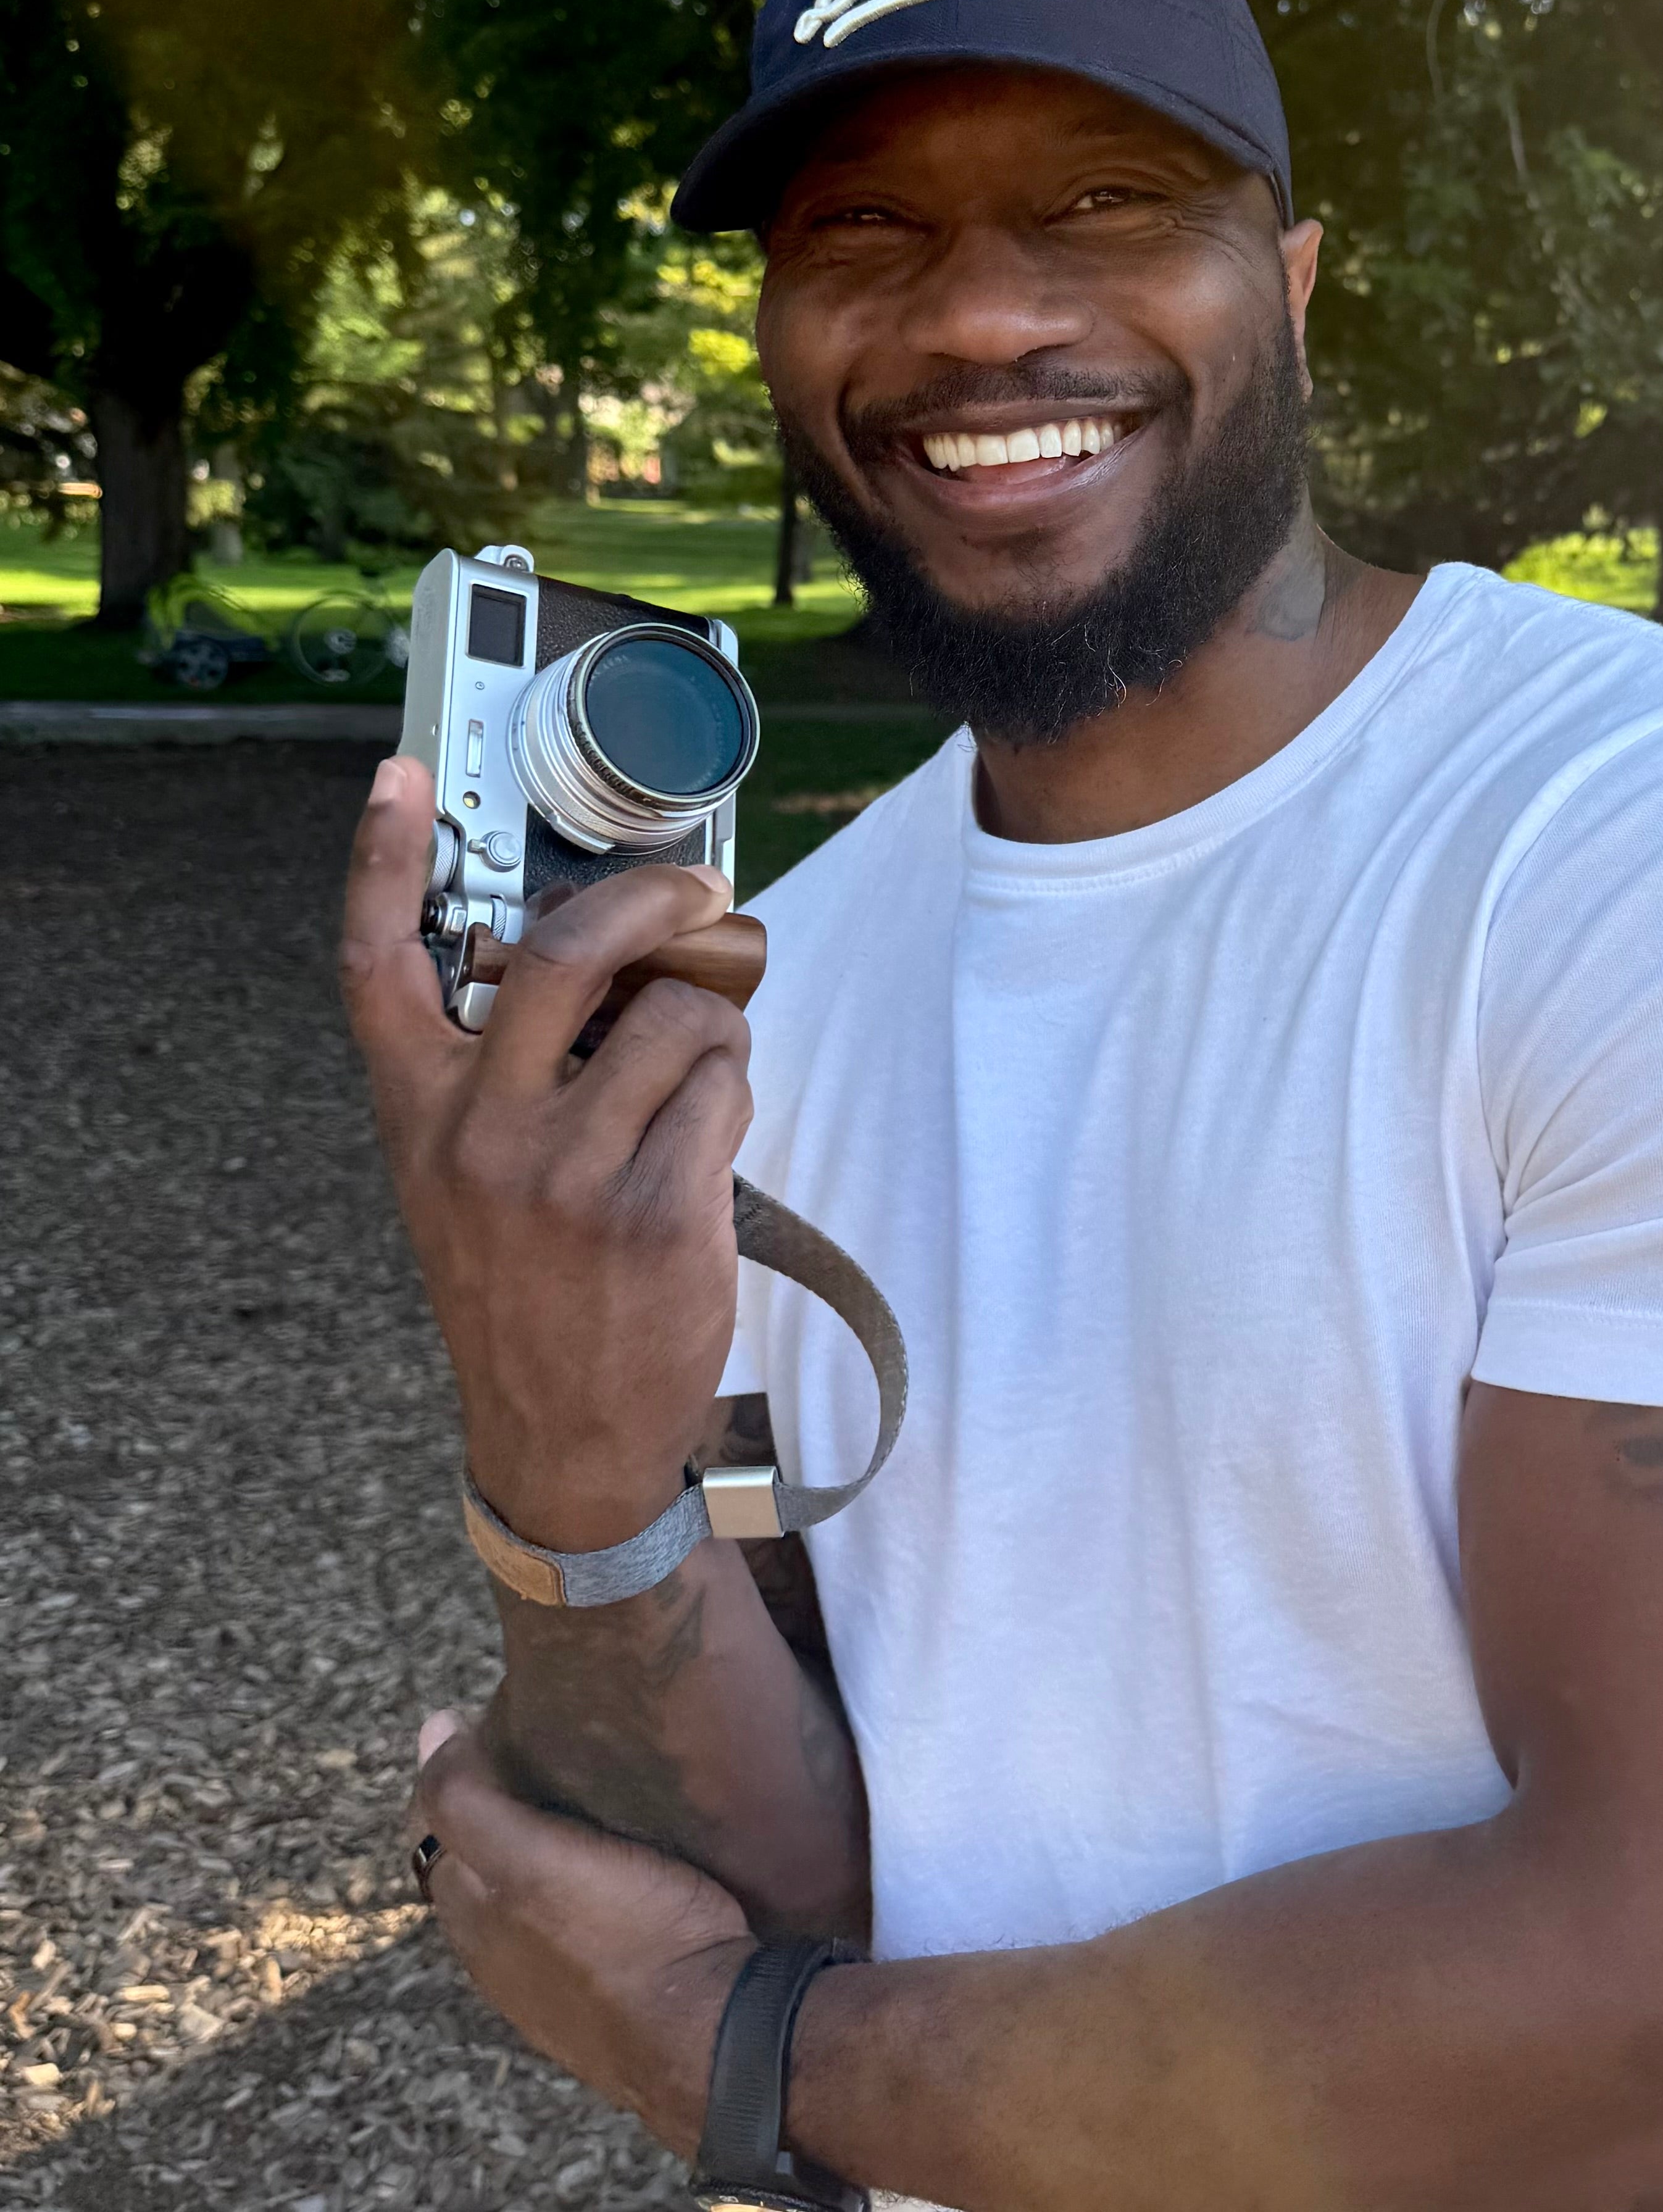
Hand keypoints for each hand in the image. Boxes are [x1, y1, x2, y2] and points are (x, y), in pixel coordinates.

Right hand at [342, 752, 752, 1548]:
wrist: (563, 1437)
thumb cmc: (527, 1286)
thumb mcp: (467, 1178)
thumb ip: (508, 1071)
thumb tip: (610, 955)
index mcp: (423, 1115)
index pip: (377, 965)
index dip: (383, 860)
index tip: (403, 777)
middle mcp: (484, 1134)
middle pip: (569, 949)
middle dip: (656, 898)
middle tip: (702, 892)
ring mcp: (570, 1174)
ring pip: (680, 1019)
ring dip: (712, 1033)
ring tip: (693, 1087)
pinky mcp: (657, 1211)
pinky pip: (725, 1090)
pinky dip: (733, 1098)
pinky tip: (707, 1144)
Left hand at [407, 1710, 752, 2158]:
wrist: (710, 2035)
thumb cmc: (632, 1934)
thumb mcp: (534, 1857)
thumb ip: (469, 1803)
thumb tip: (433, 1727)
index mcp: (474, 1914)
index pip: (438, 1826)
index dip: (456, 1769)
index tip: (489, 1719)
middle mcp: (498, 1956)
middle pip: (474, 1864)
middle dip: (489, 1809)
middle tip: (535, 1747)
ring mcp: (548, 1984)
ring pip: (521, 1900)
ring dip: (534, 1851)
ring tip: (579, 1799)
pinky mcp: (600, 1998)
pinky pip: (567, 1932)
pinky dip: (572, 1891)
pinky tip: (612, 1874)